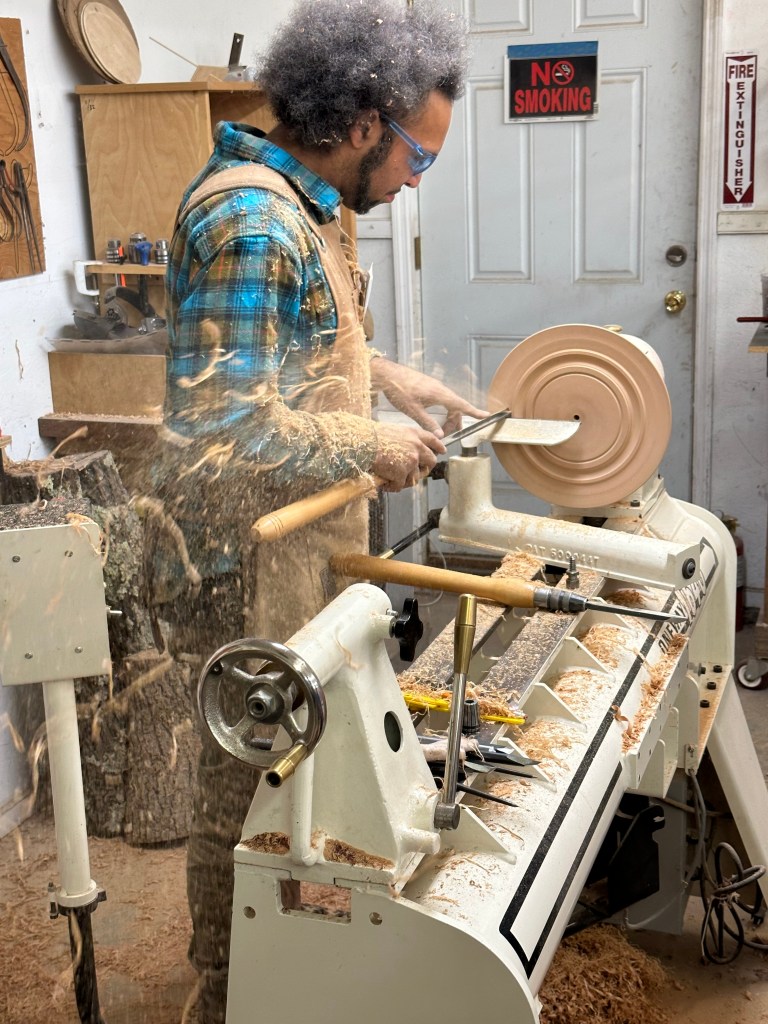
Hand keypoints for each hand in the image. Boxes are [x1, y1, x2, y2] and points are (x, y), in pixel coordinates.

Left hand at [370, 357, 488, 436]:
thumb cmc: (399, 391)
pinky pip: (442, 400)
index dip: (475, 412)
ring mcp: (435, 387)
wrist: (387, 374)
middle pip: (456, 407)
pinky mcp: (429, 386)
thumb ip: (428, 423)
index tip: (487, 416)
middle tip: (446, 436)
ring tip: (439, 430)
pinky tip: (432, 417)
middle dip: (455, 422)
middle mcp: (440, 389)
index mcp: (439, 394)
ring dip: (447, 417)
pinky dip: (442, 411)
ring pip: (449, 404)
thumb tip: (441, 435)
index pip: (462, 405)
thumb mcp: (413, 411)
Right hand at [372, 422, 445, 491]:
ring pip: (415, 477)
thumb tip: (404, 449)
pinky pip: (400, 485)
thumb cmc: (372, 436)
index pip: (432, 440)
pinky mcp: (402, 472)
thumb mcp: (392, 430)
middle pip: (431, 461)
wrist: (363, 443)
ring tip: (392, 479)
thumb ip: (404, 439)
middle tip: (417, 473)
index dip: (438, 447)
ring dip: (404, 480)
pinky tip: (384, 484)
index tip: (441, 451)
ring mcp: (411, 460)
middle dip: (425, 468)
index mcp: (414, 433)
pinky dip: (392, 486)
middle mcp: (416, 446)